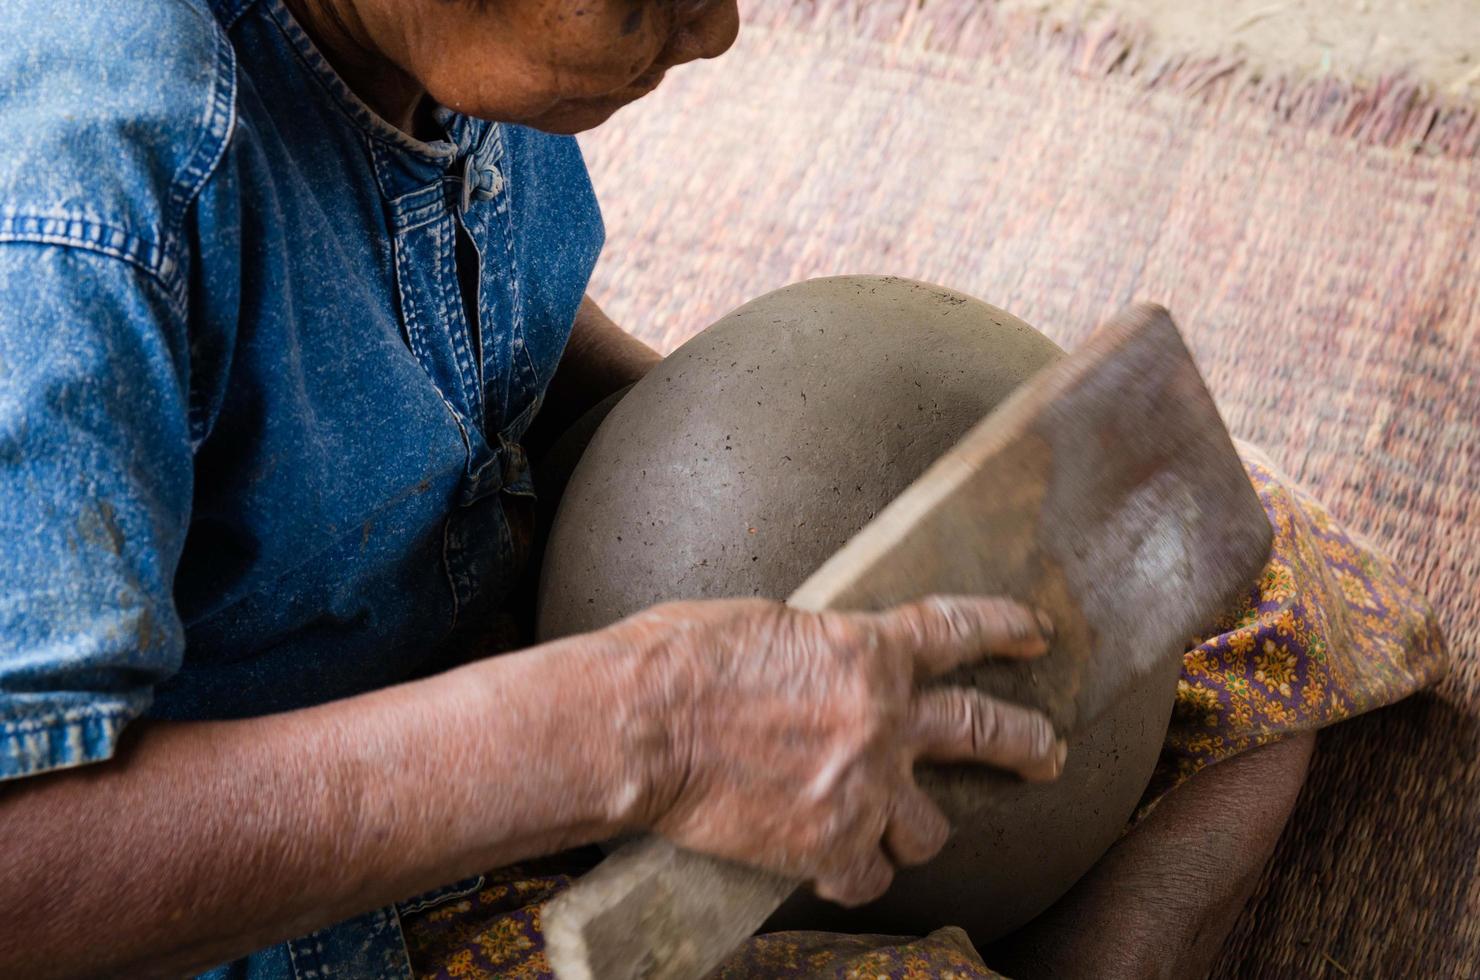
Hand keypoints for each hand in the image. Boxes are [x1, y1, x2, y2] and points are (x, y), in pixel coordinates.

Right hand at [612, 596, 1064, 905]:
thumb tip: (829, 661)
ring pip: (932, 828)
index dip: (1006, 630)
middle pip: (985, 730)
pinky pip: (868, 879)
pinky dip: (855, 875)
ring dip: (919, 829)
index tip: (1035, 635)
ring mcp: (863, 787)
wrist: (640, 725)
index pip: (960, 630)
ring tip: (903, 832)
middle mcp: (885, 720)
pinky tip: (838, 869)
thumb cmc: (683, 659)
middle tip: (1047, 752)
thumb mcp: (768, 624)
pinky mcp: (828, 844)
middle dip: (1027, 743)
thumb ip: (822, 646)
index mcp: (871, 651)